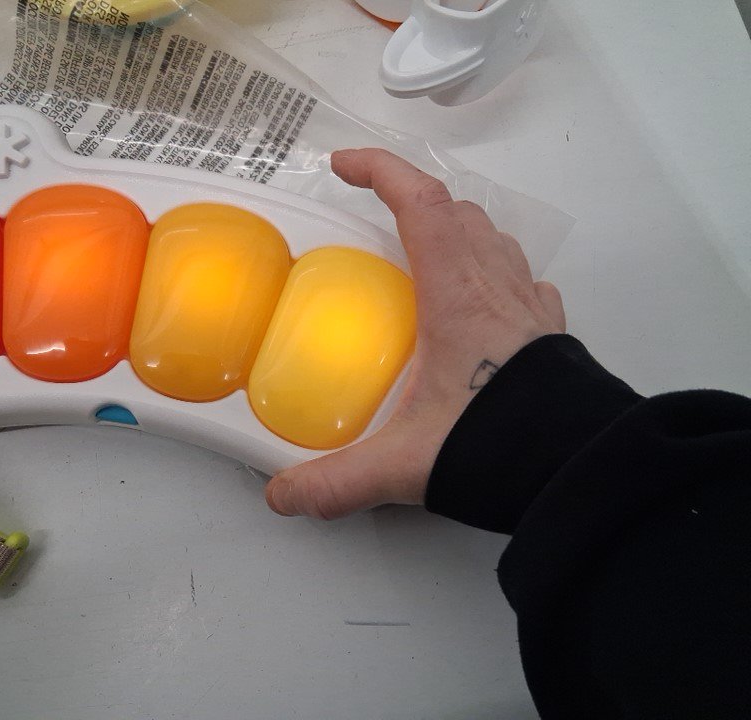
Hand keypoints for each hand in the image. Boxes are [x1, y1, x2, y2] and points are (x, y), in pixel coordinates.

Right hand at [265, 148, 566, 519]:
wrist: (582, 470)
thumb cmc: (497, 444)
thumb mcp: (403, 464)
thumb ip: (337, 481)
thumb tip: (282, 498)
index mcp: (457, 294)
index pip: (420, 203)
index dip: (380, 170)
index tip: (342, 165)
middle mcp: (497, 286)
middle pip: (457, 212)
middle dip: (413, 201)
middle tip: (377, 221)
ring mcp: (531, 305)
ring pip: (494, 239)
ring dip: (457, 231)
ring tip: (425, 258)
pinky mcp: (551, 331)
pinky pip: (524, 279)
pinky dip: (496, 273)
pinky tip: (484, 303)